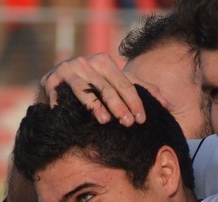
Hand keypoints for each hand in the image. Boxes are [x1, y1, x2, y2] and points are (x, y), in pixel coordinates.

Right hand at [40, 53, 155, 125]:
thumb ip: (139, 90)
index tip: (142, 119)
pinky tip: (69, 118)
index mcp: (104, 62)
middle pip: (106, 86)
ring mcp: (67, 70)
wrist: (56, 86)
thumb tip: (167, 103)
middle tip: (128, 123)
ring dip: (95, 105)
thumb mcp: (115, 86)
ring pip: (84, 89)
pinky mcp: (51, 80)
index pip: (124, 83)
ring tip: (105, 120)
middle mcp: (86, 63)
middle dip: (118, 106)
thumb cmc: (91, 88)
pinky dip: (63, 105)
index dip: (134, 101)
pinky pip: (58, 95)